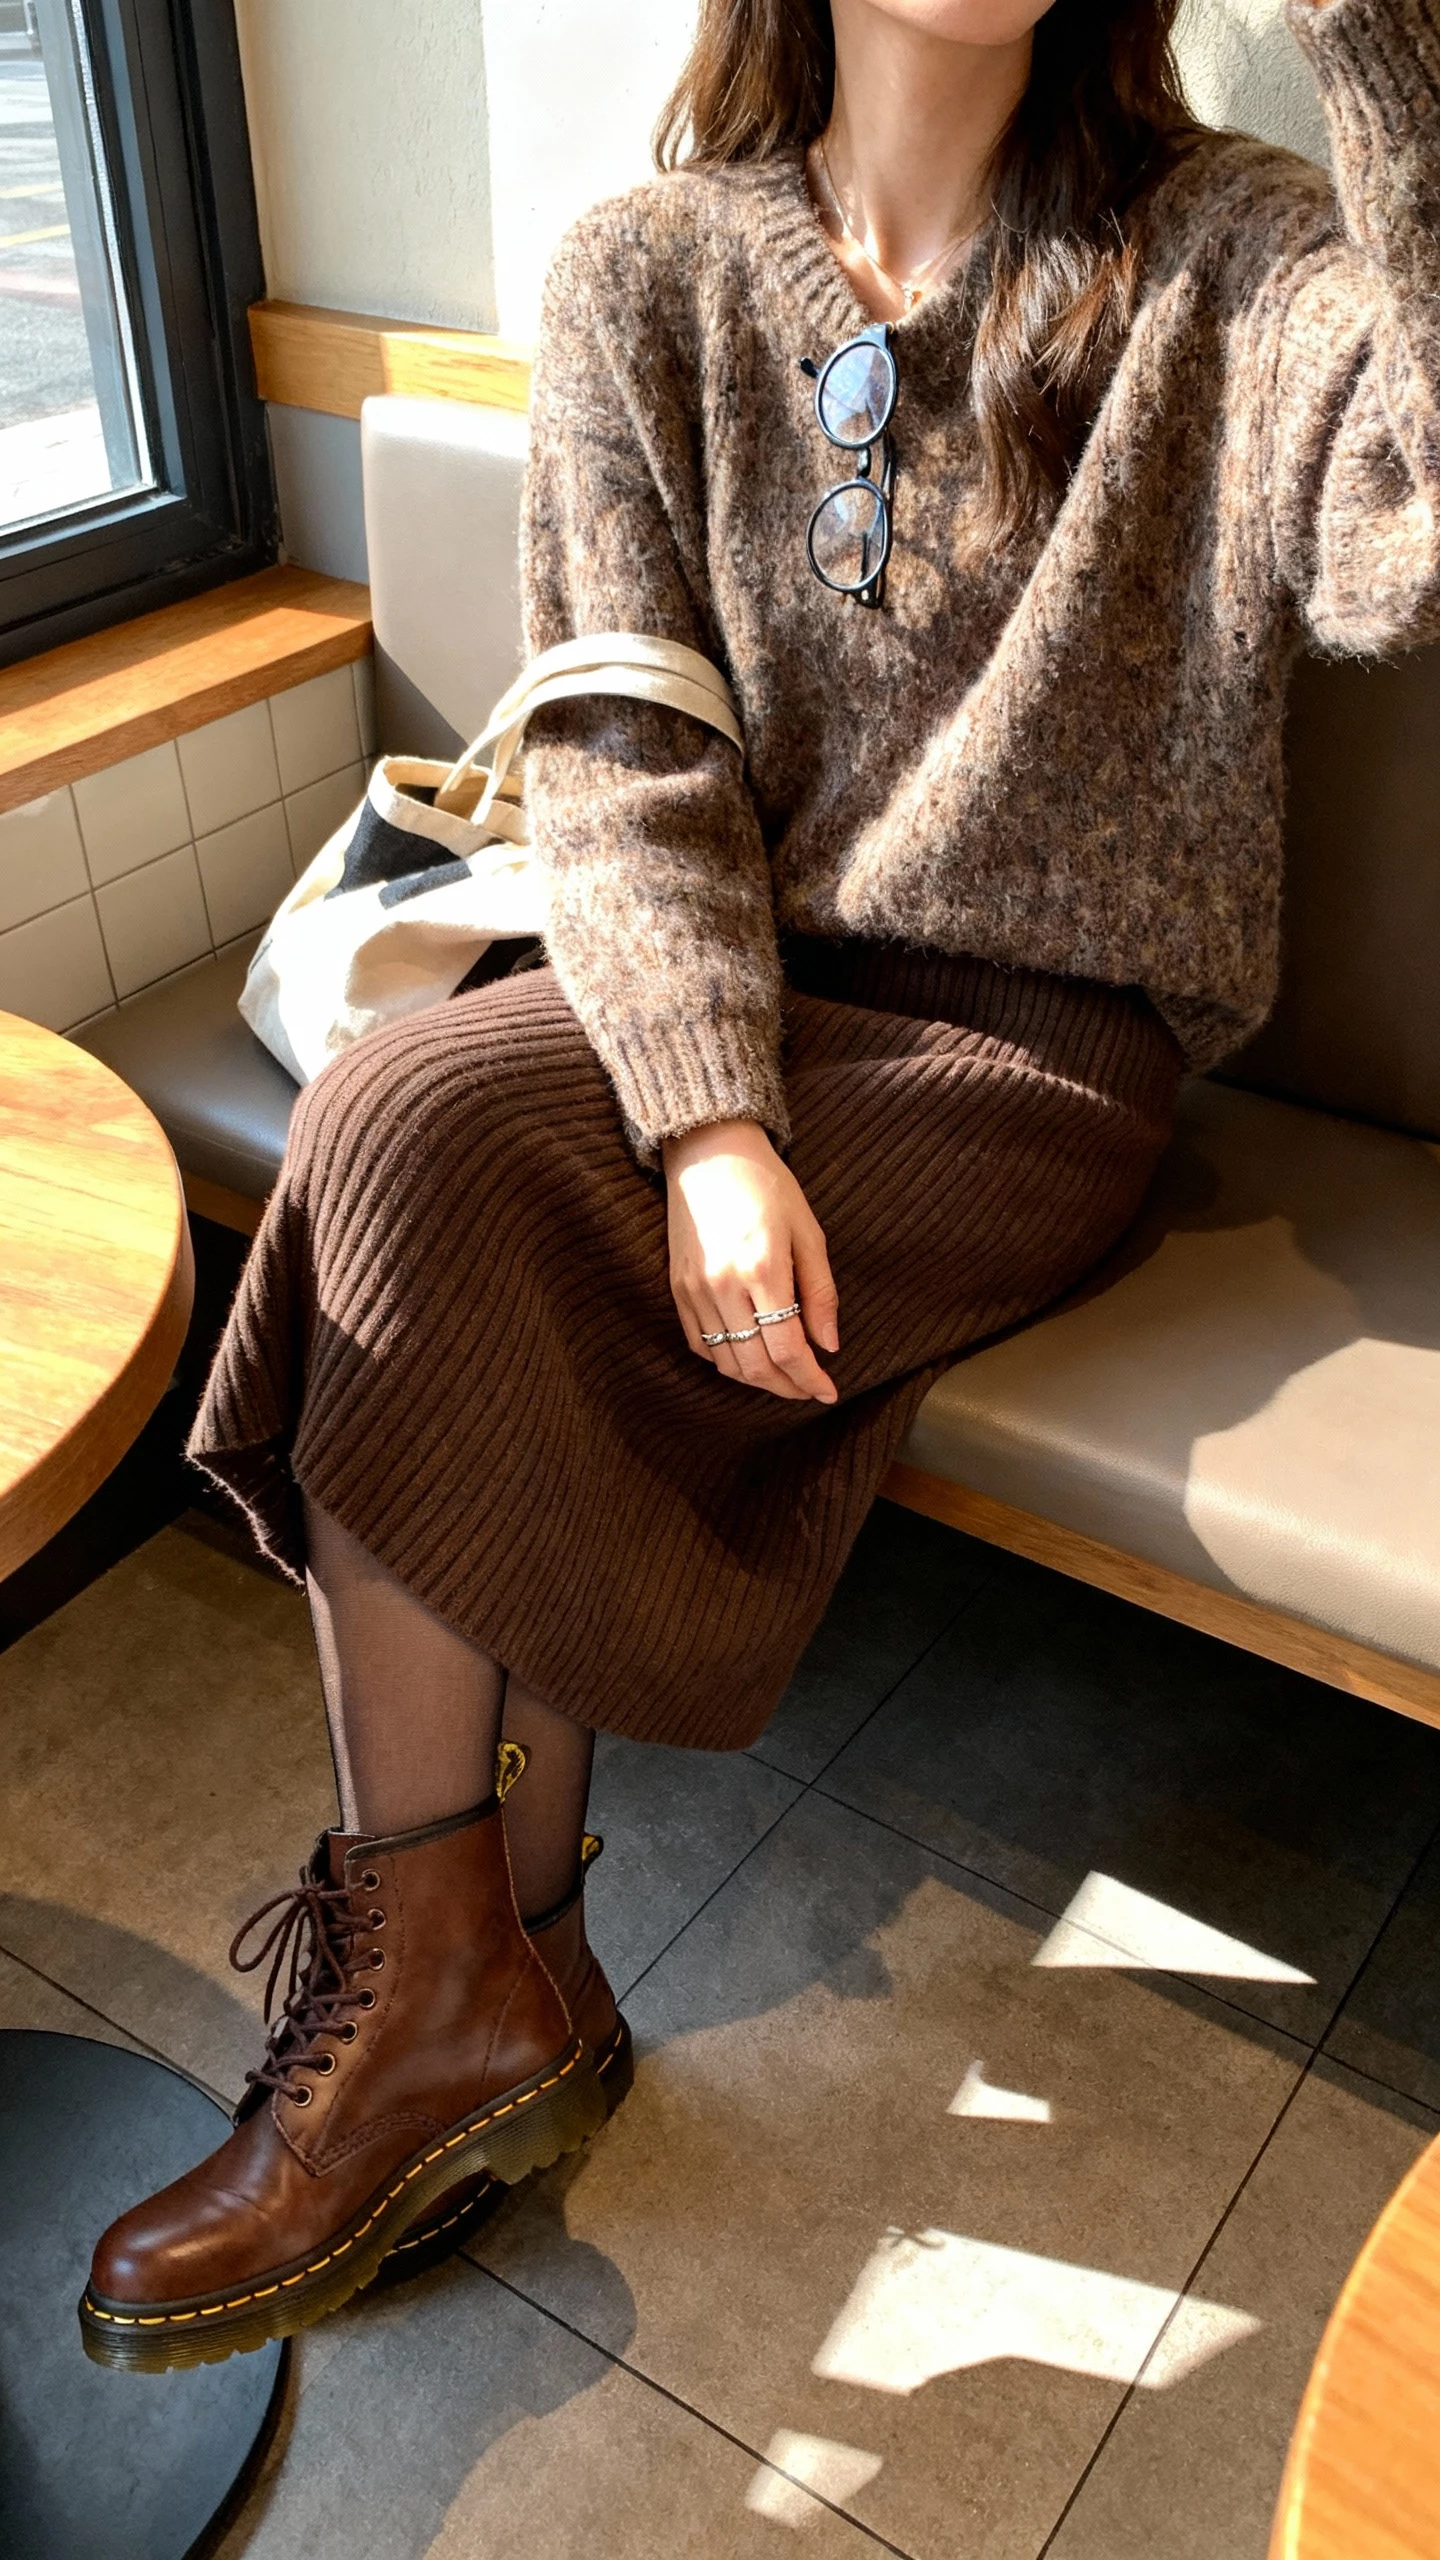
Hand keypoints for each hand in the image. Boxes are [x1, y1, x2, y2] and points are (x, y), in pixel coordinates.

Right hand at [664, 1120, 839, 1402]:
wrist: (709, 1152)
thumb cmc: (767, 1186)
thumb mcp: (808, 1232)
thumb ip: (821, 1292)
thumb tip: (828, 1345)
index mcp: (763, 1269)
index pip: (788, 1348)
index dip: (810, 1379)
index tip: (829, 1392)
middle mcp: (723, 1285)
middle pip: (756, 1364)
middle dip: (787, 1387)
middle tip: (809, 1390)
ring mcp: (695, 1289)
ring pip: (726, 1362)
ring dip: (757, 1380)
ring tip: (783, 1378)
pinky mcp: (677, 1288)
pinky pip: (699, 1344)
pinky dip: (725, 1361)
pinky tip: (748, 1357)